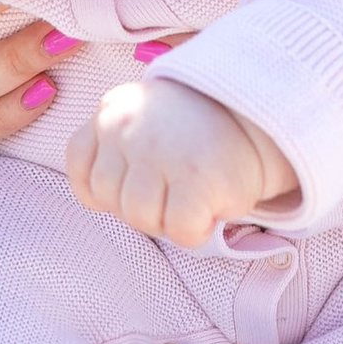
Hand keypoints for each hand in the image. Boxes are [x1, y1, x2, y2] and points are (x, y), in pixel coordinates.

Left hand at [66, 73, 295, 246]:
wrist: (260, 113)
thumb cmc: (196, 133)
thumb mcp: (143, 122)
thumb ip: (113, 149)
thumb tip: (98, 200)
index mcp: (112, 112)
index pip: (81, 166)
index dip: (109, 188)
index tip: (141, 180)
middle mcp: (129, 127)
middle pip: (110, 198)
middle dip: (141, 206)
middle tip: (175, 188)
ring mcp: (161, 152)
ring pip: (139, 217)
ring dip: (167, 220)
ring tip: (192, 196)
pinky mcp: (198, 178)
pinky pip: (179, 231)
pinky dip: (196, 231)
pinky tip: (211, 207)